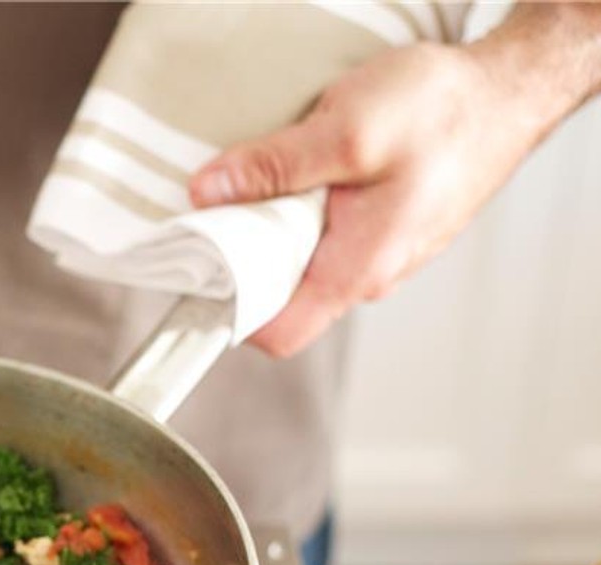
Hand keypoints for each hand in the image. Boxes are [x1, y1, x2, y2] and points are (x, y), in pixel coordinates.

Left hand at [187, 32, 583, 357]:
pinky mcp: (379, 231)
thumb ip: (275, 165)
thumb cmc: (445, 112)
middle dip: (243, 259)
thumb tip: (208, 191)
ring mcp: (375, 256)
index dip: (230, 313)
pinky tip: (303, 175)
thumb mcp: (349, 129)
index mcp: (356, 270)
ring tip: (265, 183)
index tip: (197, 274)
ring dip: (272, 230)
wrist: (506, 91)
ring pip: (299, 265)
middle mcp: (366, 276)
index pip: (276, 334)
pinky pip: (323, 238)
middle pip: (279, 297)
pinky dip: (300, 212)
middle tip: (223, 209)